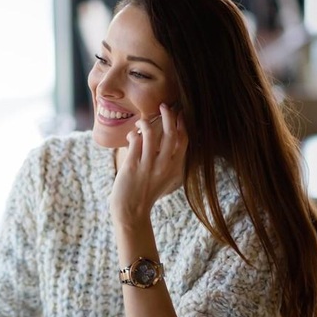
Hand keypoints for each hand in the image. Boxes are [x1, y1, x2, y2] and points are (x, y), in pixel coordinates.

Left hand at [110, 103, 187, 224]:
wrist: (131, 212)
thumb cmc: (146, 194)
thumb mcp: (164, 178)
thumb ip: (168, 161)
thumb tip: (165, 139)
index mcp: (175, 168)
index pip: (184, 140)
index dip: (183, 123)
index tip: (180, 112)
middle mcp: (165, 166)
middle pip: (171, 133)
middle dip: (169, 115)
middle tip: (163, 105)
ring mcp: (149, 166)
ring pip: (152, 134)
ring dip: (146, 123)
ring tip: (142, 121)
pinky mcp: (133, 166)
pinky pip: (135, 141)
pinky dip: (134, 134)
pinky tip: (131, 135)